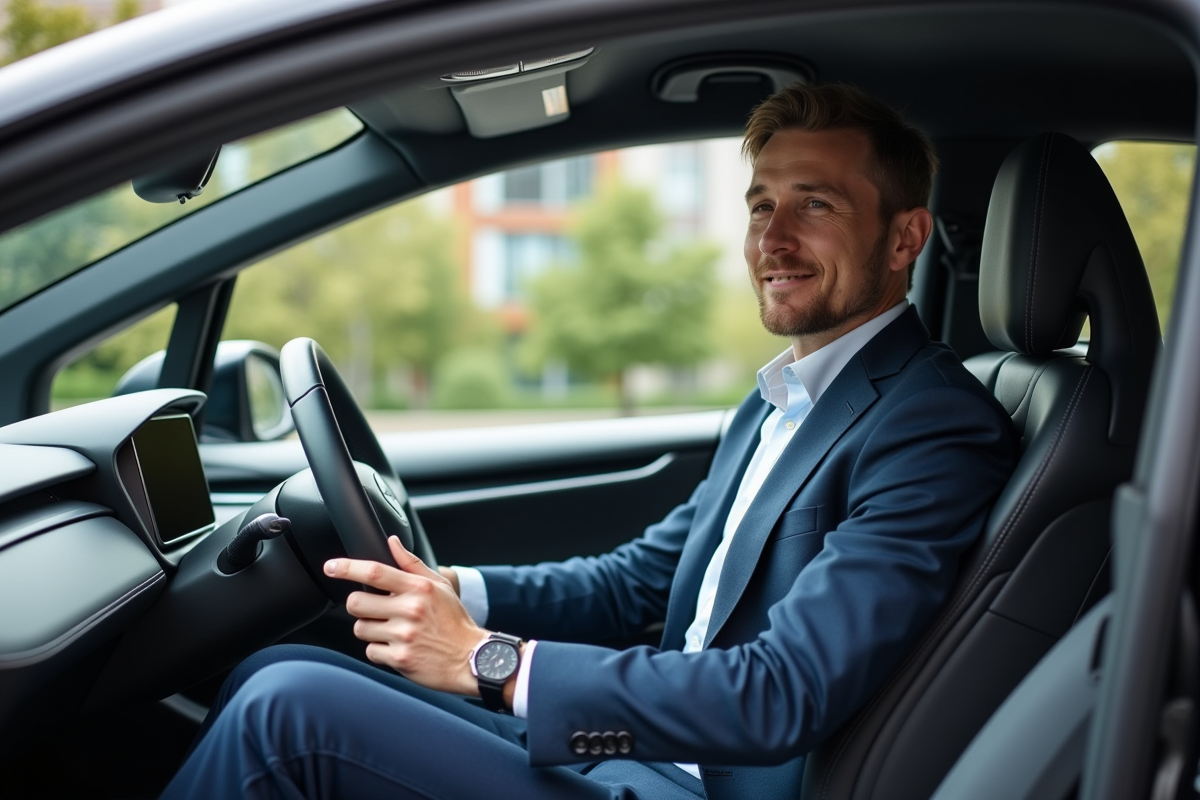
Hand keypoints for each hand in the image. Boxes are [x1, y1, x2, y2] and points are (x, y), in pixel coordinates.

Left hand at [324, 536, 483, 695]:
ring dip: (370, 630)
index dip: (347, 568)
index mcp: (418, 588)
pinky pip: (371, 651)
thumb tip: (392, 542)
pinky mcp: (400, 659)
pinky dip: (380, 650)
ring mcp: (403, 636)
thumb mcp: (440, 586)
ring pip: (361, 629)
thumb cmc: (454, 621)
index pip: (375, 572)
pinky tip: (398, 647)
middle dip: (360, 606)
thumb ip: (412, 564)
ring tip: (391, 631)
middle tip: (376, 610)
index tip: (331, 567)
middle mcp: (410, 610)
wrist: (471, 658)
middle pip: (356, 603)